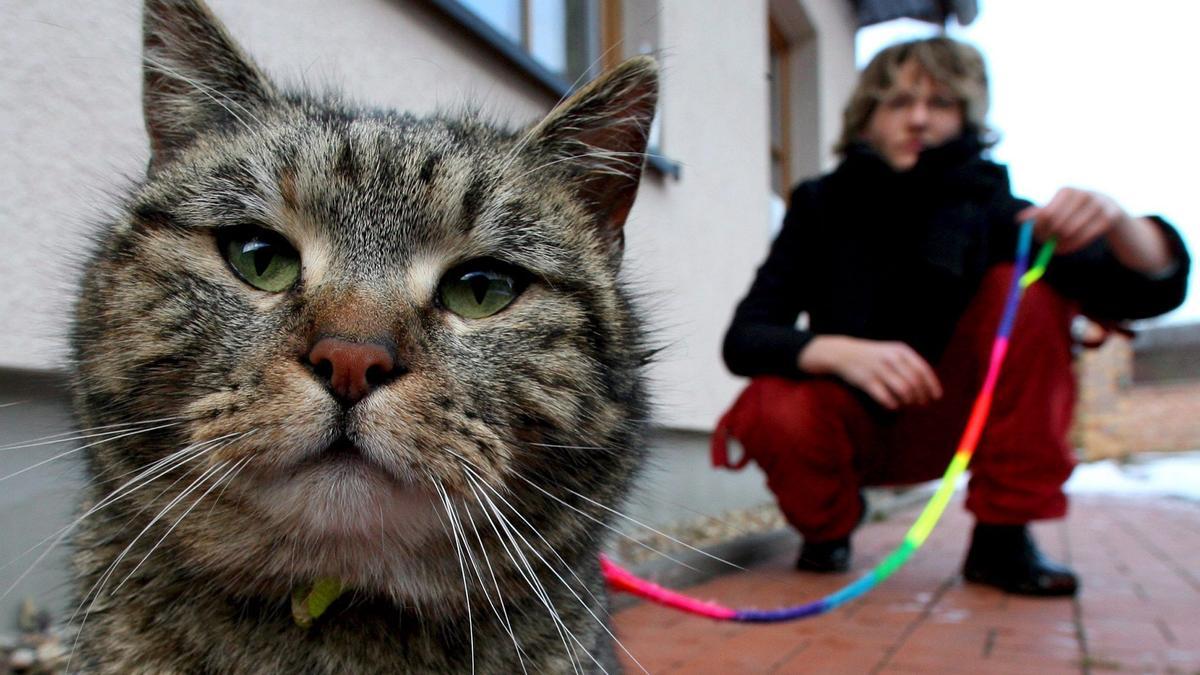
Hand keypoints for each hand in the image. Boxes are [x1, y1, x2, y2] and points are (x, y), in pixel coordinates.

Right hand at [798, 336, 942, 409]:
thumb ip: (910, 365)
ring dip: (908, 402)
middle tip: (921, 404)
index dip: (932, 385)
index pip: (923, 370)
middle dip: (920, 396)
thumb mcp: (892, 352)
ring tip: (907, 405)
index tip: (936, 397)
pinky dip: (893, 405)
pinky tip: (893, 406)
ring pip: (903, 391)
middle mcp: (891, 358)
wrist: (843, 353)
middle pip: (914, 382)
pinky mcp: (866, 381)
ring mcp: (878, 369)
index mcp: (901, 350)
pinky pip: (886, 398)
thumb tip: (929, 387)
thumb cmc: (873, 356)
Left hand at [1016, 187, 1131, 253]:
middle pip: (1057, 223)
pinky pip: (1085, 237)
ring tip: (1056, 247)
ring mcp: (1098, 204)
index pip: (1045, 214)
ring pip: (1070, 232)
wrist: (1114, 213)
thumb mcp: (1060, 210)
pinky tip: (1066, 248)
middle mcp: (1083, 194)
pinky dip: (1072, 246)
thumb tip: (1019, 219)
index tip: (1039, 238)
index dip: (1039, 229)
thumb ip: (1039, 214)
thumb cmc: (1079, 213)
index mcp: (1066, 191)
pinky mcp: (1110, 217)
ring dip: (1060, 244)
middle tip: (1047, 245)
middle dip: (1049, 237)